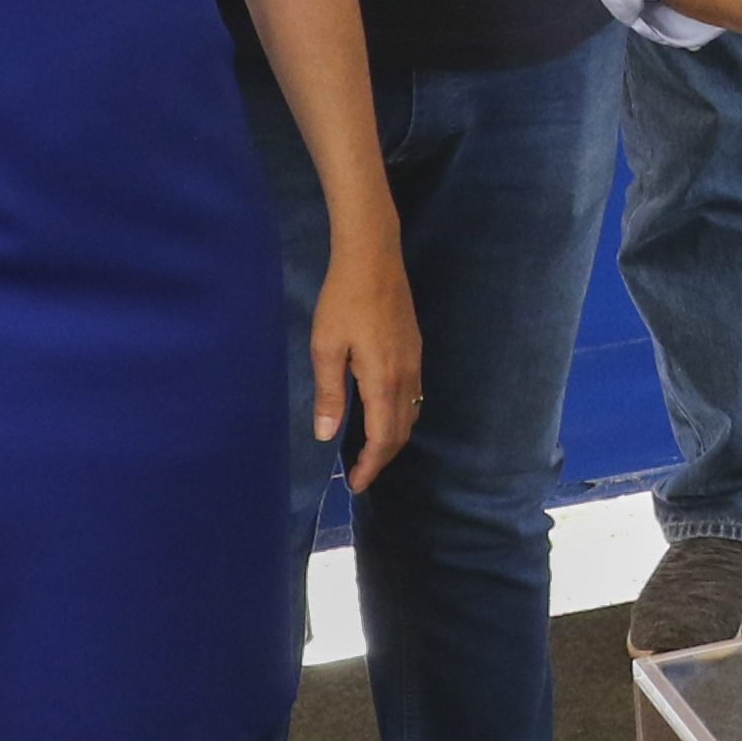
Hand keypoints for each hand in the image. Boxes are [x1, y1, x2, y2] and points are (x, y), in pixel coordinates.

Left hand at [311, 234, 423, 493]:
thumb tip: (327, 435)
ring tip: (369, 450)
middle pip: (403, 430)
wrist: (374, 256)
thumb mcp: (326, 347)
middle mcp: (406, 375)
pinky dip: (401, 415)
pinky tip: (382, 412)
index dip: (371, 465)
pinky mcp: (415, 347)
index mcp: (383, 379)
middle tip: (360, 474)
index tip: (355, 484)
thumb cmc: (343, 300)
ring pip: (412, 412)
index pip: (384, 437)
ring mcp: (415, 360)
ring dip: (394, 437)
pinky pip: (414, 394)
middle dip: (384, 458)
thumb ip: (329, 393)